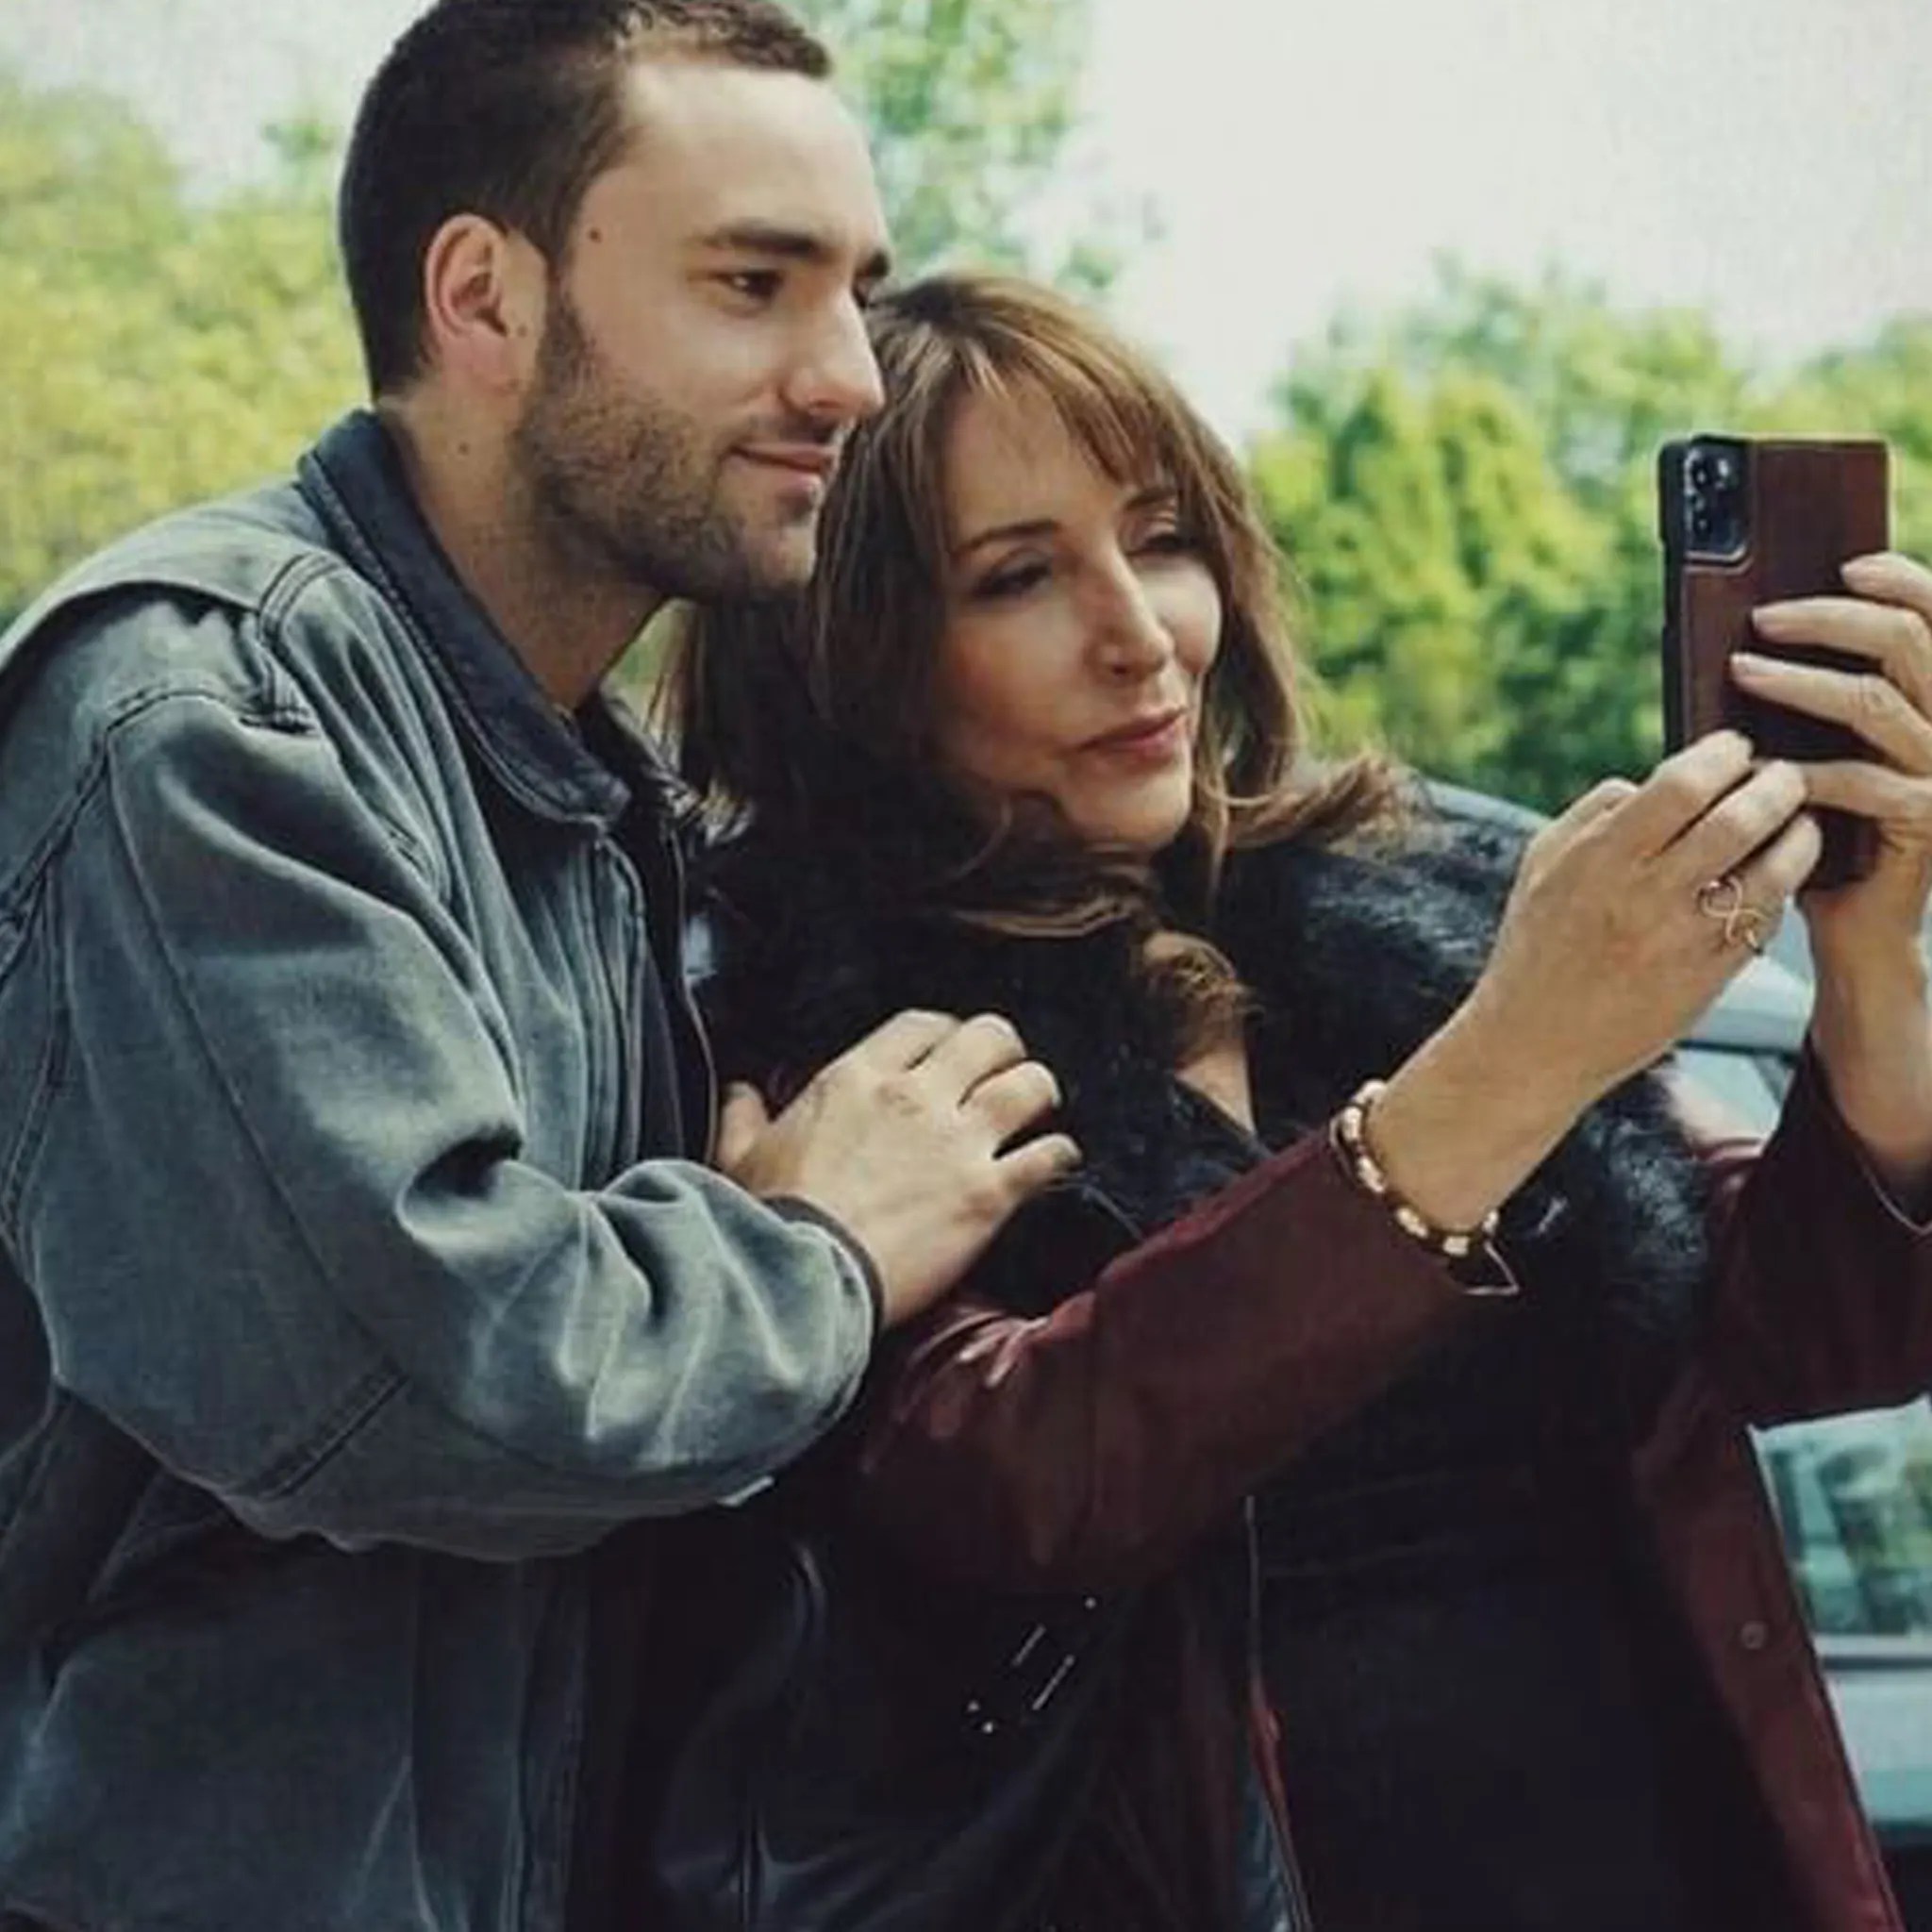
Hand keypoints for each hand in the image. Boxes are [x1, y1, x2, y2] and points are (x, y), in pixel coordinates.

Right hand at [714, 1009, 1079, 1329]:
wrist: (798, 1281)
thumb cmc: (767, 1221)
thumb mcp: (739, 1155)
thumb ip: (744, 1115)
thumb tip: (740, 1092)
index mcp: (856, 1078)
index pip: (922, 1025)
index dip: (946, 1032)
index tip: (950, 1049)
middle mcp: (915, 1097)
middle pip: (989, 1037)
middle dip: (1004, 1050)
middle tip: (1003, 1071)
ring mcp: (957, 1143)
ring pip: (1030, 1086)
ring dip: (1040, 1094)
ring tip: (1039, 1109)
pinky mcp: (987, 1195)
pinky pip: (1049, 1157)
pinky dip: (1060, 1156)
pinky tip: (1059, 1161)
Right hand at [1465, 729, 1820, 1110]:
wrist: (1534, 1043)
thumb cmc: (1534, 950)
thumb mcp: (1540, 865)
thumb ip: (1591, 812)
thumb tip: (1644, 780)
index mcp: (1598, 859)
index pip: (1680, 785)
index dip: (1720, 754)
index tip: (1734, 746)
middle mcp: (1643, 897)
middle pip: (1737, 820)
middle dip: (1776, 786)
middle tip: (1784, 777)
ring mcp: (1680, 942)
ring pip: (1769, 872)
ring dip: (1796, 836)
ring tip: (1797, 822)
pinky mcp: (1707, 980)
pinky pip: (1762, 921)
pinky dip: (1780, 889)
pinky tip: (1776, 876)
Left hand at [1740, 551, 1931, 965]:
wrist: (1861, 924)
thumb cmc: (1832, 828)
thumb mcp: (1832, 749)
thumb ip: (1825, 695)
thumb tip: (1768, 629)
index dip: (1902, 579)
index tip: (1844, 564)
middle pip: (1906, 642)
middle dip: (1831, 619)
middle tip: (1763, 617)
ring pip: (1873, 702)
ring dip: (1800, 681)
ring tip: (1741, 670)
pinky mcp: (1922, 819)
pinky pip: (1857, 779)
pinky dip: (1799, 768)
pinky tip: (1754, 764)